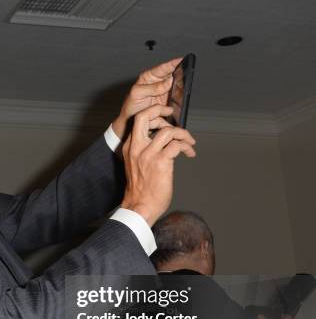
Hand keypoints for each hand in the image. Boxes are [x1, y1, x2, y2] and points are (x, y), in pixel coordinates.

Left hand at [112, 57, 181, 139]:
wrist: (132, 121)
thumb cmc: (130, 106)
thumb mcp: (137, 94)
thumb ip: (152, 87)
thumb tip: (168, 81)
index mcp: (148, 77)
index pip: (162, 68)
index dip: (172, 63)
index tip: (181, 60)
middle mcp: (157, 83)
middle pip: (171, 74)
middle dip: (179, 72)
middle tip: (186, 72)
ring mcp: (163, 91)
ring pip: (175, 84)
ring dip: (180, 84)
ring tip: (185, 83)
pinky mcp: (167, 101)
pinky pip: (176, 95)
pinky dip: (180, 94)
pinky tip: (182, 94)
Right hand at [120, 104, 195, 225]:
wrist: (139, 207)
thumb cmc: (140, 190)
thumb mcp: (135, 165)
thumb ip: (143, 151)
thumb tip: (162, 142)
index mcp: (130, 147)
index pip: (138, 120)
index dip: (153, 114)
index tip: (164, 116)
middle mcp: (136, 147)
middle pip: (146, 116)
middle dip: (161, 111)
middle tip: (173, 115)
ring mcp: (148, 154)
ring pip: (168, 131)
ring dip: (183, 134)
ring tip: (189, 142)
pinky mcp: (161, 163)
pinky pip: (177, 146)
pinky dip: (186, 148)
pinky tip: (189, 154)